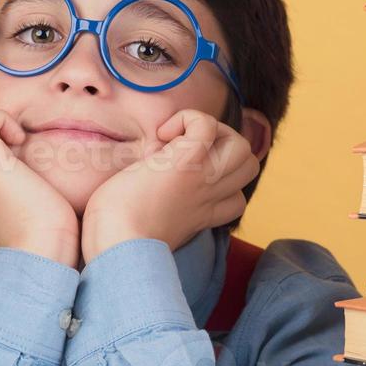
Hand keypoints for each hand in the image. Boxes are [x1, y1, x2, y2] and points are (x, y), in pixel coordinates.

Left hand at [80, 109, 259, 263]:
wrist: (117, 246)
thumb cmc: (116, 242)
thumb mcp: (148, 229)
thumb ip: (158, 213)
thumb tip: (144, 184)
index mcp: (200, 216)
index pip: (235, 200)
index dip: (220, 183)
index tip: (182, 180)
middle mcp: (208, 197)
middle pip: (249, 167)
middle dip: (225, 149)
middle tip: (187, 150)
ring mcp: (202, 179)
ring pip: (240, 144)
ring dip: (214, 131)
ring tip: (181, 139)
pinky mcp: (187, 162)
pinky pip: (205, 125)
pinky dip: (188, 119)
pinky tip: (163, 133)